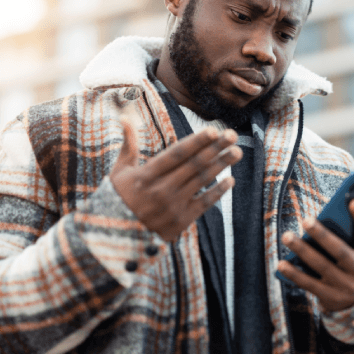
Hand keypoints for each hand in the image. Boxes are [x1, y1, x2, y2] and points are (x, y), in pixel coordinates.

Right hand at [110, 119, 242, 241]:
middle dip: (215, 148)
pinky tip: (231, 179)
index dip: (196, 141)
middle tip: (232, 135)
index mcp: (146, 175)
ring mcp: (173, 206)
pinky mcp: (181, 221)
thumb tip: (125, 116)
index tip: (213, 131)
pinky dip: (218, 191)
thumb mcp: (119, 171)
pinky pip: (204, 203)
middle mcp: (161, 189)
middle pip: (194, 164)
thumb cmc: (118, 198)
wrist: (116, 237)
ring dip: (221, 165)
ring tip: (237, 151)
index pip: (177, 154)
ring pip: (201, 181)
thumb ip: (128, 144)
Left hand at [277, 198, 353, 311]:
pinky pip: (309, 284)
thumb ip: (348, 236)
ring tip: (287, 236)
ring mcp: (346, 287)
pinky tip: (281, 263)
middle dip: (322, 235)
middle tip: (306, 220)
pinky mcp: (331, 298)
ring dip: (302, 250)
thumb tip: (321, 219)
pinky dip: (294, 273)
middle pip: (340, 251)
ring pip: (321, 266)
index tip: (353, 200)